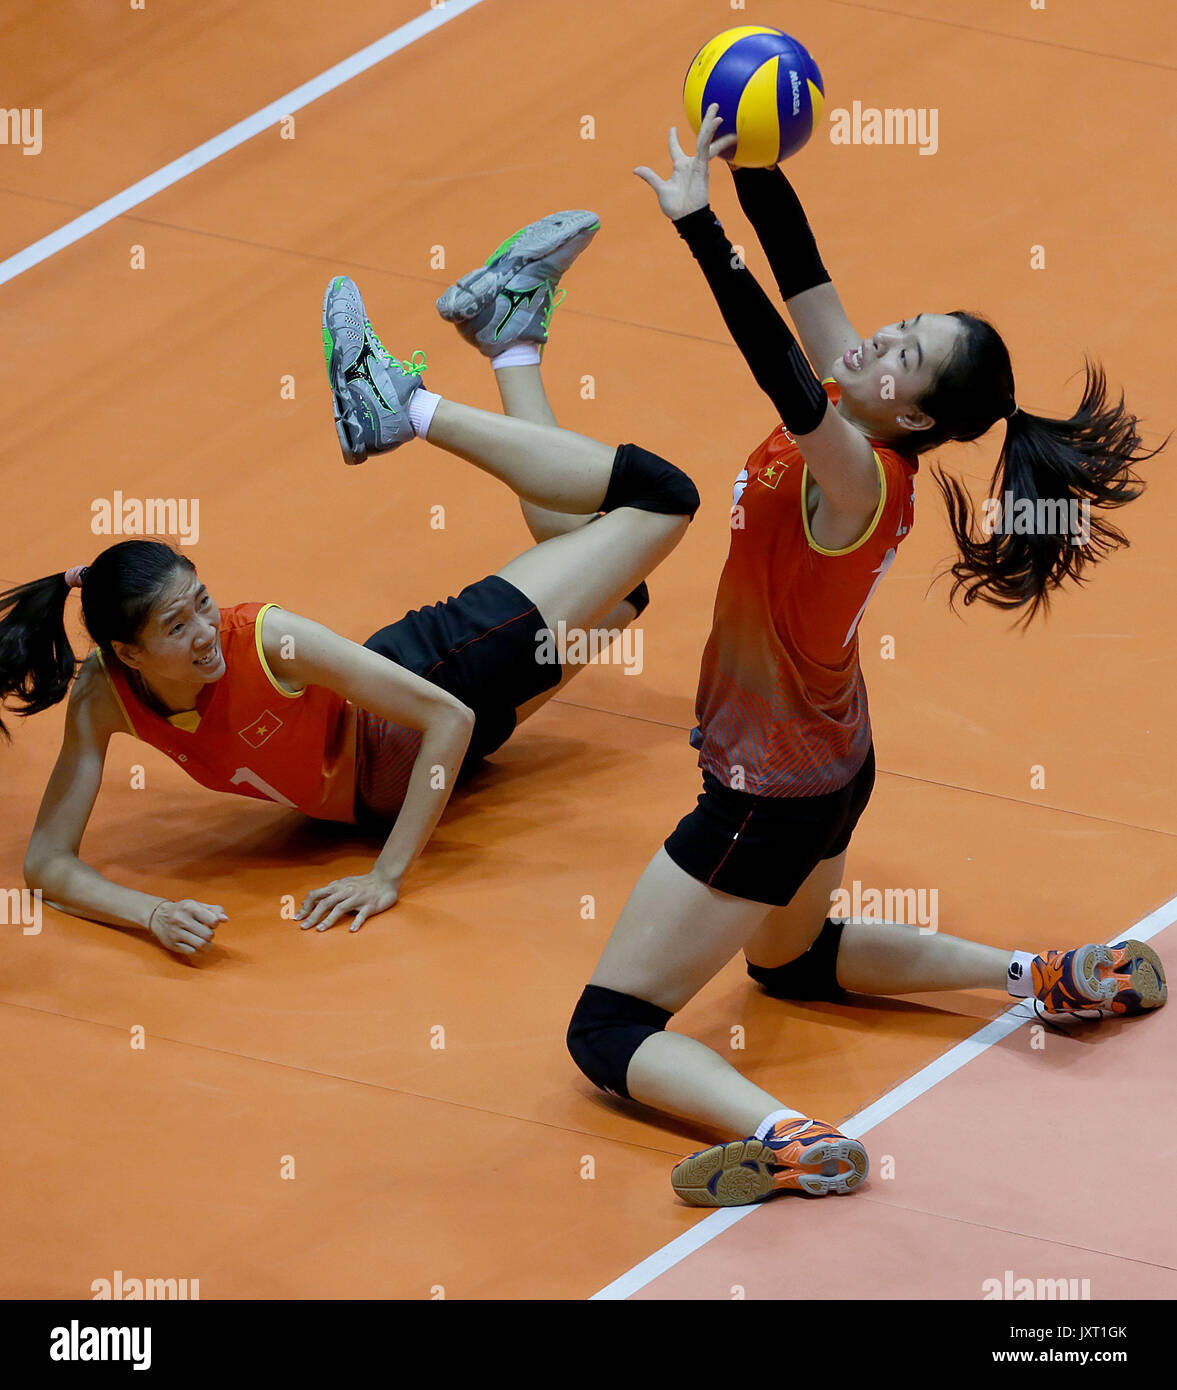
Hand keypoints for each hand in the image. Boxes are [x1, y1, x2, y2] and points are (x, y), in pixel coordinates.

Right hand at [149, 899, 226, 954]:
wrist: (159, 917)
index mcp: (190, 907)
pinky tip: (196, 946)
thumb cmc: (184, 911)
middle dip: (211, 935)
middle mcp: (181, 920)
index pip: (213, 920)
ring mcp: (175, 933)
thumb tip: (225, 919)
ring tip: (205, 942)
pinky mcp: (172, 944)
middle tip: (206, 933)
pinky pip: (192, 952)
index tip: (210, 923)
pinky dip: (198, 951)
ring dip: (207, 946)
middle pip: (208, 935)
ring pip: (201, 945)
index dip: (215, 923)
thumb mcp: (198, 905)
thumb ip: (215, 910)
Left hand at [297, 870, 399, 932]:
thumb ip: (327, 892)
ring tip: (320, 929)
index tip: (298, 917)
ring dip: (329, 919)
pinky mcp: (370, 905)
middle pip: (325, 903)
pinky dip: (356, 922)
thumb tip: (307, 900)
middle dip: (313, 915)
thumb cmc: (361, 884)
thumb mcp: (342, 884)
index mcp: (338, 887)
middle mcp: (346, 891)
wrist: (385, 879)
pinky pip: (362, 914)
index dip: (306, 906)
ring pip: (340, 908)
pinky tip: (352, 930)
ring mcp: (358, 898)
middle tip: (304, 927)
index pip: (317, 894)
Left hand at [633, 103, 738, 219]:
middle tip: (711, 109)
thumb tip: (636, 169)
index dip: (673, 138)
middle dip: (704, 124)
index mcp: (680, 167)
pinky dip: (709, 135)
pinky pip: (706, 147)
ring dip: (711, 125)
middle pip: (698, 139)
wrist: (686, 217)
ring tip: (718, 113)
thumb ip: (650, 177)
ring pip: (705, 140)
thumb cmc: (675, 207)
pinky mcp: (703, 166)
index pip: (675, 149)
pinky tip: (716, 123)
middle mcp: (691, 163)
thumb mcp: (660, 188)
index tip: (672, 129)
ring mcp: (698, 164)